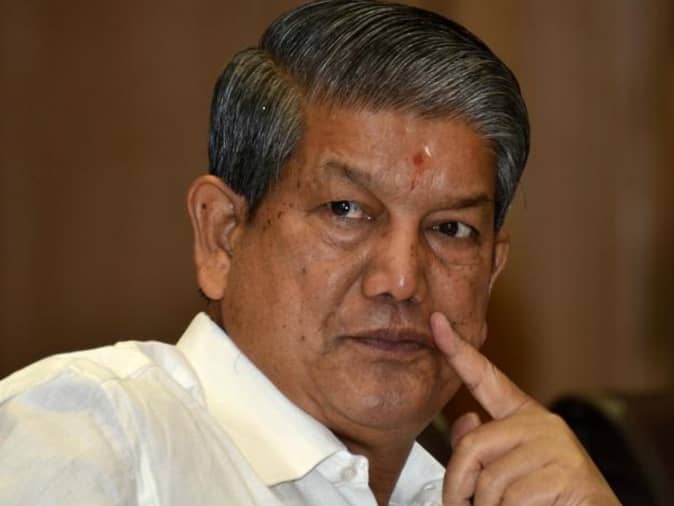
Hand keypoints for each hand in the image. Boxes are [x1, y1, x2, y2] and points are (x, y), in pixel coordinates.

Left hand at [430, 313, 620, 505]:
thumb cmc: (547, 499)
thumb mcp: (510, 468)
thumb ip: (480, 445)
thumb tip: (466, 418)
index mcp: (523, 417)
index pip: (485, 378)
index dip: (457, 350)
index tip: (436, 322)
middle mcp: (540, 422)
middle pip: (471, 444)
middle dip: (458, 485)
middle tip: (461, 505)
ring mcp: (555, 444)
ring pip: (488, 479)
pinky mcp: (566, 471)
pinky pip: (511, 497)